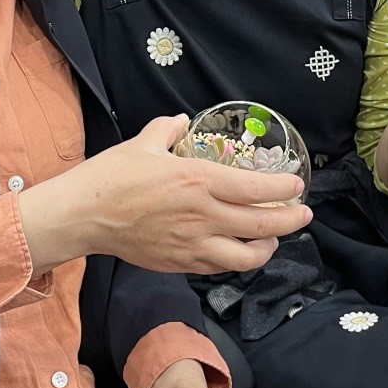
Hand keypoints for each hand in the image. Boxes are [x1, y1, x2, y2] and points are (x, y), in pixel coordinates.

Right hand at [17, 114, 311, 277]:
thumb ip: (169, 128)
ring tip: (272, 237)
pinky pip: (219, 266)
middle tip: (303, 214)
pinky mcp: (180, 263)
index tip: (297, 186)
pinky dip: (237, 260)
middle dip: (290, 221)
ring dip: (267, 247)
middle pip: (262, 225)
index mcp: (198, 181)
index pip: (256, 189)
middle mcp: (203, 216)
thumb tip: (182, 120)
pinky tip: (239, 250)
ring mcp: (193, 244)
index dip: (283, 190)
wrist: (84, 215)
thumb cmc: (112, 177)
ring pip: (247, 257)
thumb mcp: (144, 142)